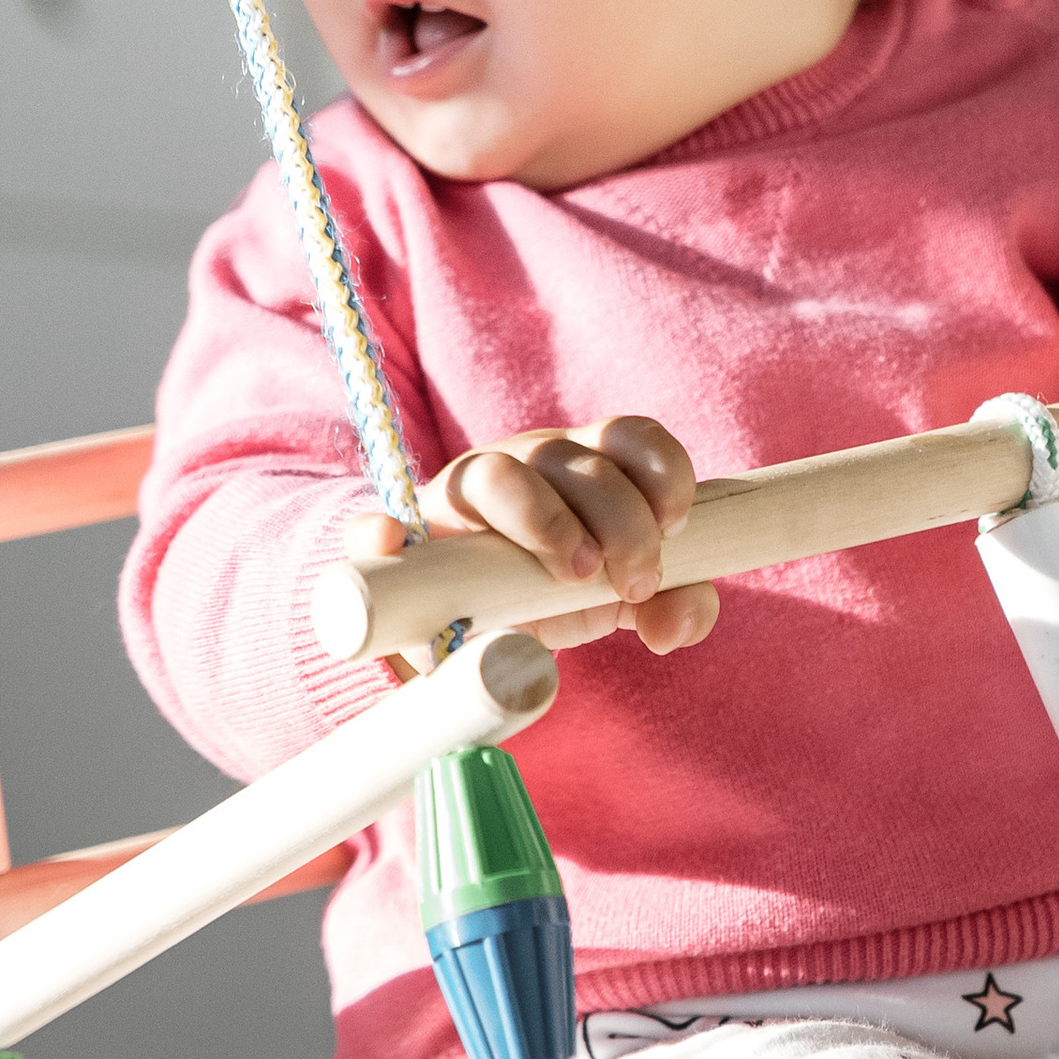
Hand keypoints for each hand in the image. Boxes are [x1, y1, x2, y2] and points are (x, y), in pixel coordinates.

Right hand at [341, 414, 720, 658]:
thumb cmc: (553, 591)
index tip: (677, 526)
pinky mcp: (402, 537)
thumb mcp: (617, 599)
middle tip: (632, 582)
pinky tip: (386, 543)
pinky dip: (381, 531)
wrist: (468, 621)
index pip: (628, 435)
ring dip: (543, 519)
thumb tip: (677, 623)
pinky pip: (381, 523)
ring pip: (498, 474)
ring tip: (574, 574)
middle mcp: (526, 464)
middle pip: (575, 459)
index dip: (662, 471)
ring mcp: (462, 495)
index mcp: (584, 466)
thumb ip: (668, 607)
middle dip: (620, 519)